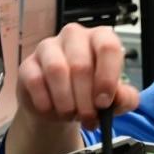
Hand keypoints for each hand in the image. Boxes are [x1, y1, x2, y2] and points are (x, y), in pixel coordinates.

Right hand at [17, 23, 138, 128]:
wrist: (61, 107)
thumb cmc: (91, 95)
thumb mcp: (115, 100)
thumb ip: (125, 98)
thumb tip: (120, 96)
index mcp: (100, 39)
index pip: (108, 47)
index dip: (107, 77)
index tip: (104, 103)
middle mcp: (74, 36)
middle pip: (81, 64)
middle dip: (85, 99)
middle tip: (88, 117)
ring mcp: (48, 47)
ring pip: (57, 70)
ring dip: (65, 101)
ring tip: (70, 114)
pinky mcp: (28, 63)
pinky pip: (35, 81)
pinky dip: (46, 102)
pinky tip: (52, 109)